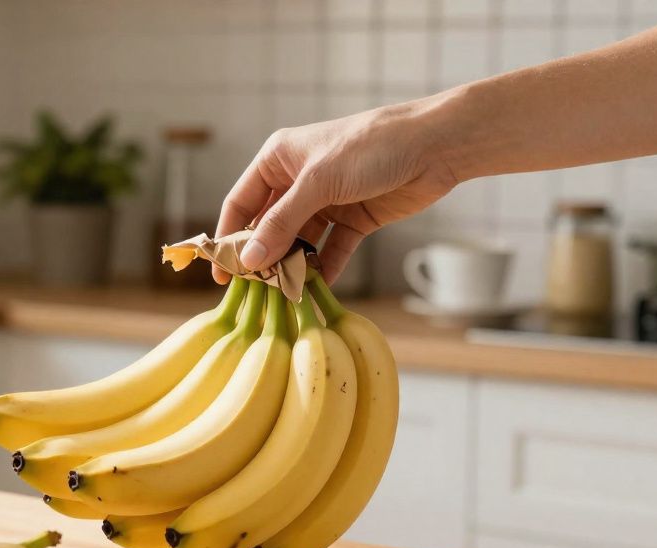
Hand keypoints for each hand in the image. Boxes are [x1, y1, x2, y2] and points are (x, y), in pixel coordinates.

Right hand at [214, 102, 458, 283]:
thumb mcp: (319, 183)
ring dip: (293, 266)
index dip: (228, 237)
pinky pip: (331, 250)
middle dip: (262, 257)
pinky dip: (325, 268)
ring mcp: (326, 201)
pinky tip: (318, 289)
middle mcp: (298, 180)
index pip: (241, 203)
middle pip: (268, 226)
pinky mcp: (353, 218)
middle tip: (255, 290)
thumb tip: (250, 259)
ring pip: (299, 241)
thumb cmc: (370, 148)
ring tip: (285, 293)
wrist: (434, 146)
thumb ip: (282, 223)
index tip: (222, 273)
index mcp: (279, 159)